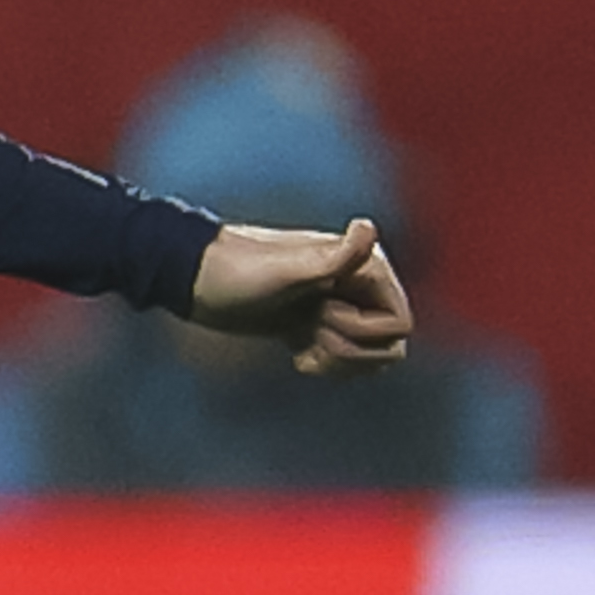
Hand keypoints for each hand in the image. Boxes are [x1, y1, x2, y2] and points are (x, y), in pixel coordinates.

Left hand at [180, 214, 412, 375]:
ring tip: (301, 345)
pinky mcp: (314, 326)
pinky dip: (327, 366)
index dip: (364, 331)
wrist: (195, 280)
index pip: (399, 327)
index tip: (322, 312)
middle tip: (308, 329)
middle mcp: (359, 286)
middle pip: (388, 347)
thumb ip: (335, 257)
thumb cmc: (238, 272)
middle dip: (349, 350)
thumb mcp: (287, 271)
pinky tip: (296, 357)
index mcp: (367, 268)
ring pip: (368, 357)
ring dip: (338, 361)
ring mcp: (338, 307)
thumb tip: (367, 228)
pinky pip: (345, 360)